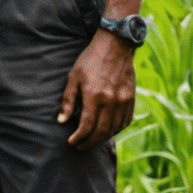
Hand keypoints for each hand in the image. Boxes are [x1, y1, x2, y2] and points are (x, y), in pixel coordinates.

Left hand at [58, 31, 136, 148]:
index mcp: (95, 95)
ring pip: (114, 129)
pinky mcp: (131, 98)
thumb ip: (68, 101)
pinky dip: (116, 130)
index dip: (78, 138)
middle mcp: (111, 100)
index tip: (72, 142)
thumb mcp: (73, 77)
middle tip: (80, 146)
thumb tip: (61, 121)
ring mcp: (123, 100)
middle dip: (89, 143)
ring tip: (91, 140)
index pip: (87, 126)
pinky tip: (107, 131)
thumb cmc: (90, 60)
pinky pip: (125, 122)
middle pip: (102, 132)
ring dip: (102, 139)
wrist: (115, 46)